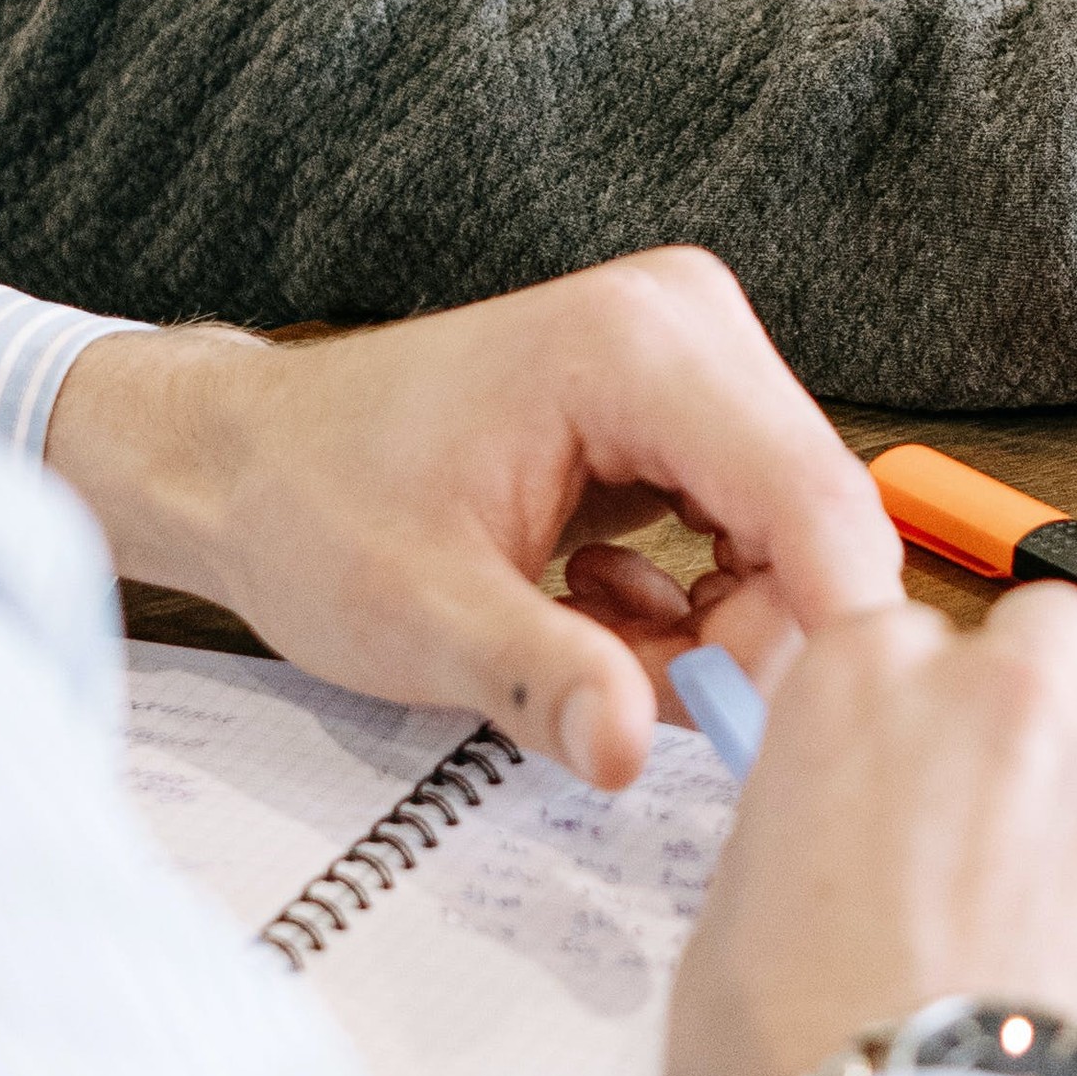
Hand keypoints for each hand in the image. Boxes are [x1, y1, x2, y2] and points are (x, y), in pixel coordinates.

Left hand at [45, 249, 903, 784]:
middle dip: (748, 642)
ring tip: (586, 642)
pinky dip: (691, 608)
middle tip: (634, 697)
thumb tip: (630, 747)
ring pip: (792, 542)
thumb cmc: (311, 504)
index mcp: (635, 347)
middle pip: (815, 525)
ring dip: (714, 632)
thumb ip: (543, 679)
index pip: (810, 497)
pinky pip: (753, 537)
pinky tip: (593, 605)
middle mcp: (687, 328)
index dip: (829, 628)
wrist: (248, 460)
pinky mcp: (689, 409)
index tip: (794, 736)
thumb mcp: (419, 615)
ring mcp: (694, 362)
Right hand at [665, 587, 1076, 1075]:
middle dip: (1061, 712)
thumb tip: (837, 840)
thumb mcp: (732, 927)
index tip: (945, 770)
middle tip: (1045, 823)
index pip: (920, 633)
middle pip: (1063, 636)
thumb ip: (806, 832)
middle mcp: (1003, 696)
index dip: (939, 712)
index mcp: (861, 690)